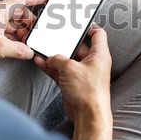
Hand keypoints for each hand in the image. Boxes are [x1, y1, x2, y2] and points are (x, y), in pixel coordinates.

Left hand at [0, 0, 47, 61]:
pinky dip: (14, 40)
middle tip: (36, 37)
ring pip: (14, 25)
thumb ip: (18, 50)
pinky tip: (18, 49)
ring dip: (22, 35)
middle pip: (21, 15)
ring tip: (26, 46)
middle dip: (30, 25)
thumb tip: (29, 52)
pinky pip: (7, 33)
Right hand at [34, 25, 113, 139]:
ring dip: (54, 56)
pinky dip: (51, 67)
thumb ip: (58, 59)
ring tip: (42, 50)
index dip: (88, 27)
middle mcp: (92, 63)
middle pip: (78, 47)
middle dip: (64, 43)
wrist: (88, 116)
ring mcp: (82, 74)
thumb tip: (52, 57)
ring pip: (66, 60)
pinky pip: (60, 71)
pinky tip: (40, 62)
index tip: (77, 23)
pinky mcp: (73, 84)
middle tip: (53, 36)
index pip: (98, 34)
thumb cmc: (88, 92)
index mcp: (99, 55)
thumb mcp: (70, 68)